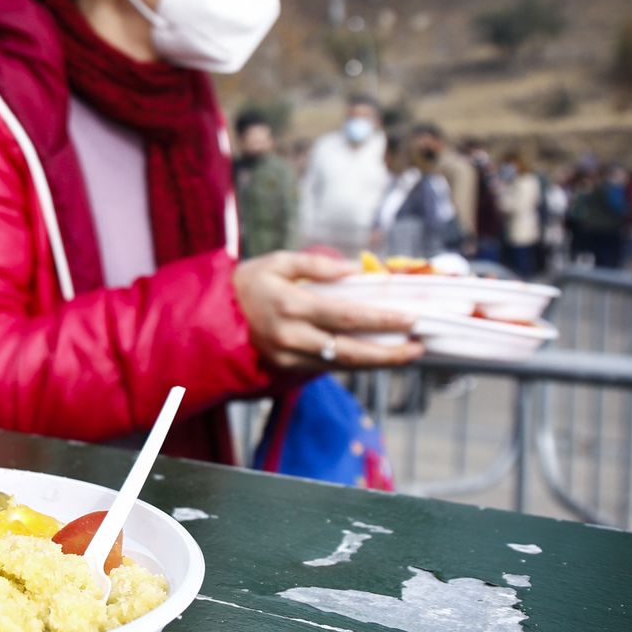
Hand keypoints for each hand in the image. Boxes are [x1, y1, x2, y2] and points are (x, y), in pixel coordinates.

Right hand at [233, 251, 423, 370]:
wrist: (213, 317)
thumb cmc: (249, 283)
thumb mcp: (278, 262)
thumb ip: (318, 264)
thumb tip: (356, 269)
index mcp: (291, 306)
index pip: (347, 316)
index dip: (382, 319)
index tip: (411, 318)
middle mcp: (292, 337)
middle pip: (350, 351)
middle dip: (389, 352)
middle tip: (419, 347)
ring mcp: (289, 358)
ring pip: (343, 365)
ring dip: (378, 361)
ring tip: (407, 353)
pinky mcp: (287, 370)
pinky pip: (329, 369)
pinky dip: (356, 363)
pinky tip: (376, 354)